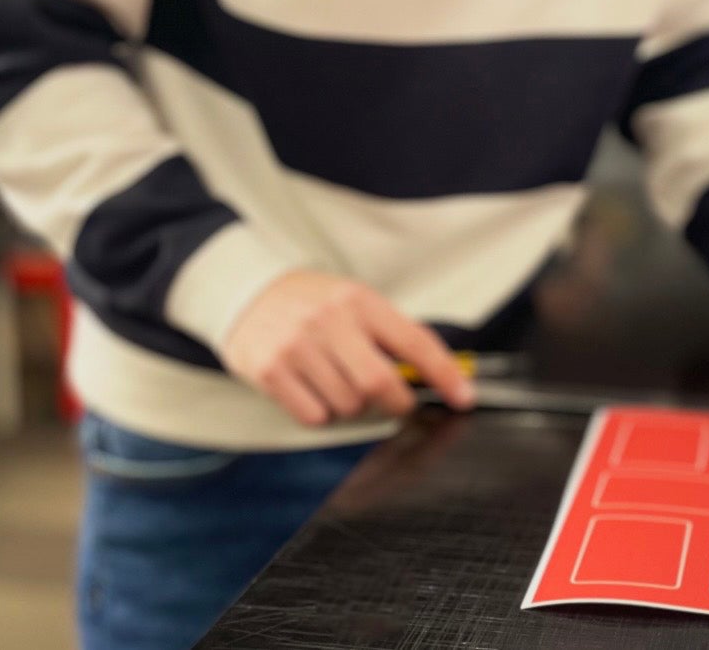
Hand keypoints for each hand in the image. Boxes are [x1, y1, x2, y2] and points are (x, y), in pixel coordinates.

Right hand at [218, 271, 475, 425]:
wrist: (245, 291)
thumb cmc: (311, 302)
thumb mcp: (354, 300)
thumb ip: (392, 332)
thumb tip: (442, 369)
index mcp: (359, 301)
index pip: (413, 341)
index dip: (444, 374)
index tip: (463, 399)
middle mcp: (328, 321)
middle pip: (380, 384)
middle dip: (395, 403)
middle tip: (393, 401)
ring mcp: (296, 346)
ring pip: (347, 405)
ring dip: (352, 406)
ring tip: (338, 382)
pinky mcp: (269, 371)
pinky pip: (314, 416)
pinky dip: (321, 413)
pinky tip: (312, 389)